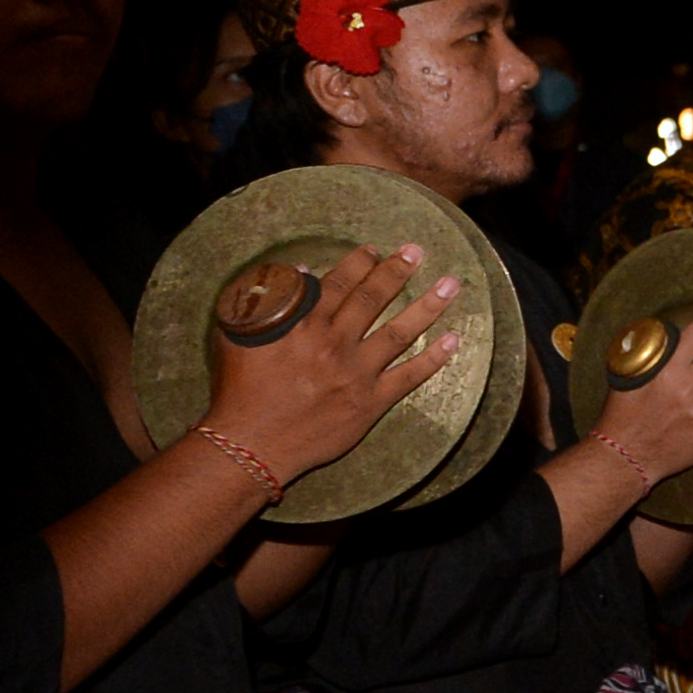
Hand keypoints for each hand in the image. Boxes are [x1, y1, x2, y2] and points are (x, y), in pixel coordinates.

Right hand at [203, 243, 463, 478]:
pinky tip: (453, 340)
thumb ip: (265, 301)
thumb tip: (299, 273)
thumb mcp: (238, 334)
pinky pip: (410, 377)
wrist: (252, 442)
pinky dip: (434, 359)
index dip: (360, 263)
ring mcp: (357, 374)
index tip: (376, 250)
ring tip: (450, 285)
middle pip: (373, 299)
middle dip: (398, 271)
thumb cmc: (240, 389)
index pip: (340, 283)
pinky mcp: (371, 403)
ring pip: (399, 332)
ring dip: (428, 306)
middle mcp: (335, 344)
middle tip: (417, 251)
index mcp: (303, 325)